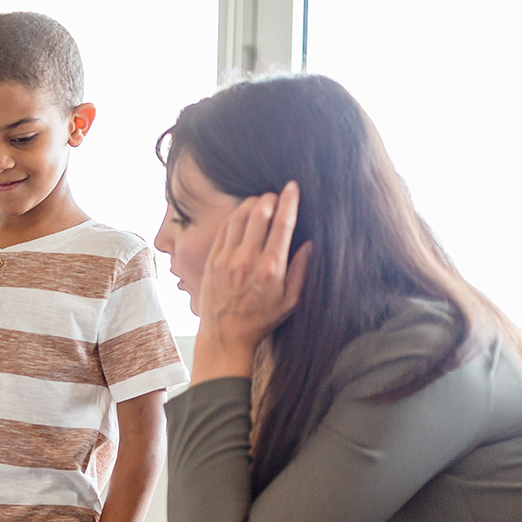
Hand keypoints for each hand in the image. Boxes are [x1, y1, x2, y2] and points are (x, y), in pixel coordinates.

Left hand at [192, 181, 313, 381]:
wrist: (225, 335)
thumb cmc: (261, 319)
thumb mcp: (291, 300)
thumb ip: (301, 270)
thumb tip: (309, 243)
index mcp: (271, 268)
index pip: (282, 223)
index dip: (289, 200)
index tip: (293, 187)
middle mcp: (247, 259)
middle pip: (260, 213)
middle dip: (270, 197)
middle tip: (276, 194)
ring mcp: (226, 258)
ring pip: (239, 216)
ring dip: (252, 203)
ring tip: (261, 202)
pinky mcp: (212, 260)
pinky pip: (224, 228)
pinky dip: (235, 215)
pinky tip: (243, 215)